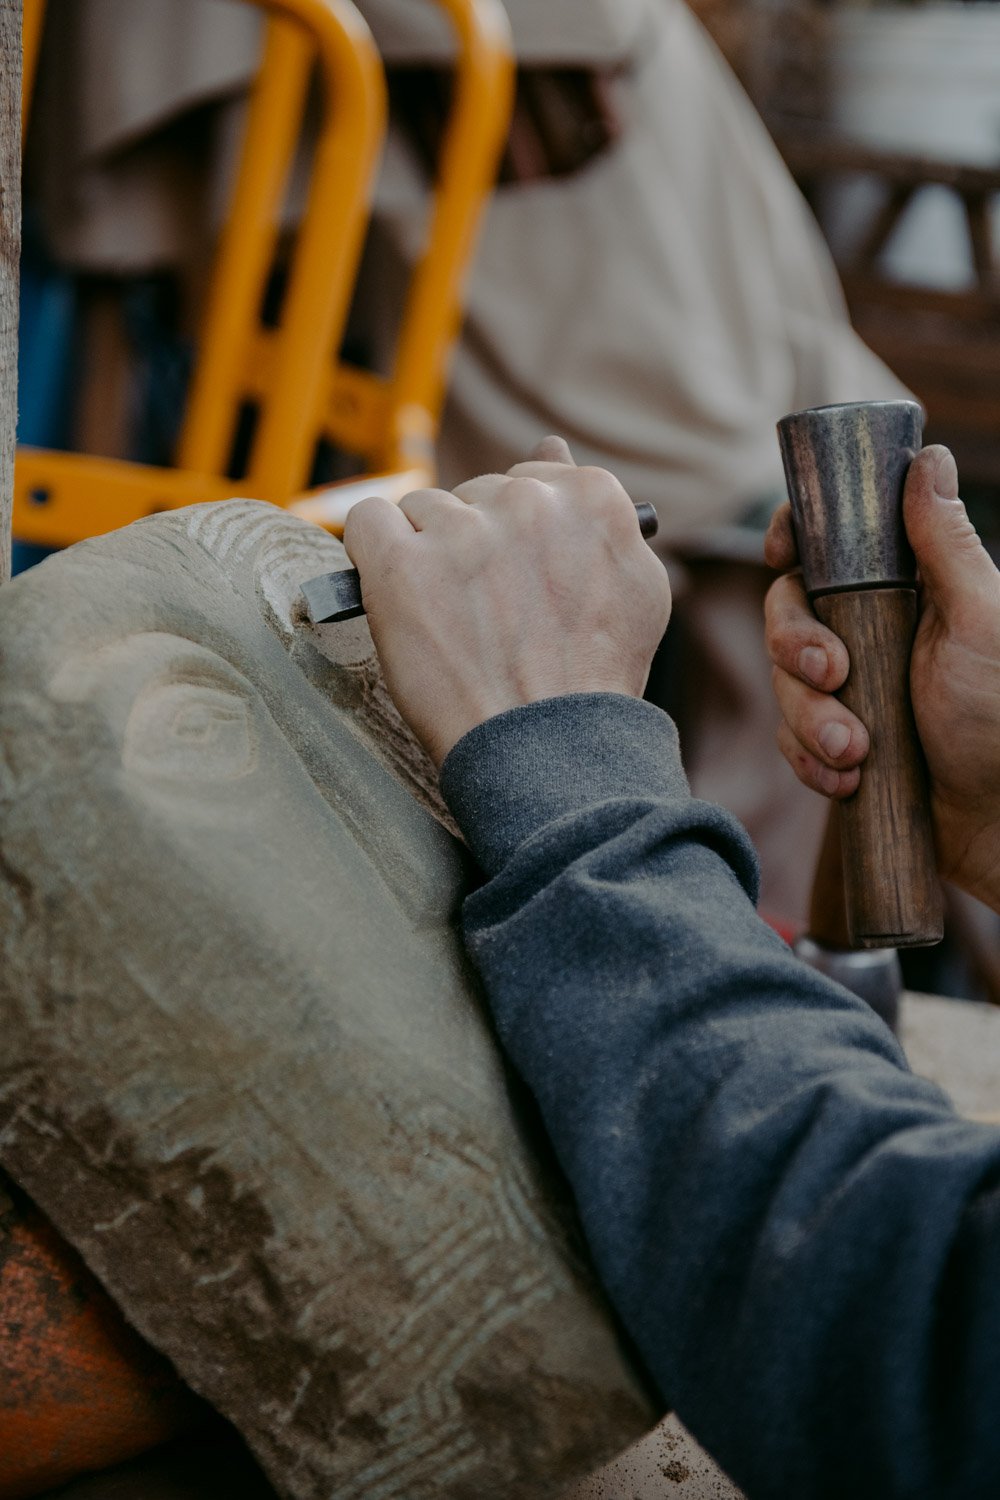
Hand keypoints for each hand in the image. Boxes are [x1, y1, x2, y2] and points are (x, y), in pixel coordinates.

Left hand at [343, 437, 670, 765]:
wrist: (546, 749)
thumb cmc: (591, 679)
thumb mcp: (632, 587)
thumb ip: (598, 513)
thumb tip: (550, 450)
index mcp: (591, 498)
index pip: (533, 479)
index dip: (519, 533)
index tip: (517, 578)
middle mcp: (526, 502)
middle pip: (476, 493)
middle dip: (474, 543)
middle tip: (488, 613)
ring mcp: (461, 531)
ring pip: (422, 508)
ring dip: (427, 554)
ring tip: (453, 620)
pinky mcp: (400, 564)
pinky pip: (366, 522)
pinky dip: (373, 554)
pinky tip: (399, 595)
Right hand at [765, 444, 999, 910]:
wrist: (995, 823)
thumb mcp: (980, 622)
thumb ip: (947, 545)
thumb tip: (928, 460)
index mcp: (905, 588)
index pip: (827, 542)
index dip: (792, 539)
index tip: (781, 556)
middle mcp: (870, 630)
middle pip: (788, 609)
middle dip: (797, 647)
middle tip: (834, 676)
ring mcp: (850, 687)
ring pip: (782, 681)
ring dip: (810, 718)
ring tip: (856, 752)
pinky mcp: (834, 739)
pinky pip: (788, 736)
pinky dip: (809, 758)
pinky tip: (847, 780)